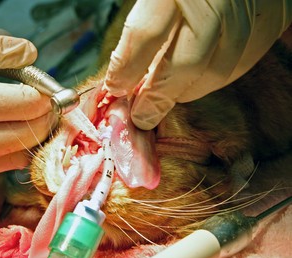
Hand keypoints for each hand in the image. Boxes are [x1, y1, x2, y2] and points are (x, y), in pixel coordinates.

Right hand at [0, 30, 56, 185]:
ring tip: (47, 118)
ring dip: (38, 129)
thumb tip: (28, 55)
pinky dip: (28, 149)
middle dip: (34, 102)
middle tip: (51, 100)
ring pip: (5, 139)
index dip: (7, 50)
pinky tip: (32, 136)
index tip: (28, 53)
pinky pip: (8, 161)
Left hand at [104, 0, 290, 129]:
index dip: (128, 68)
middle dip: (160, 95)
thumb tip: (126, 73)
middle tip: (143, 114)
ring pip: (217, 70)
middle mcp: (217, 0)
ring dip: (188, 92)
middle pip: (187, 63)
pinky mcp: (272, 20)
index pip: (147, 34)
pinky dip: (216, 79)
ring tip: (168, 96)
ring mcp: (249, 12)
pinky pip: (243, 63)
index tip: (117, 89)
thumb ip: (147, 27)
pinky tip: (198, 81)